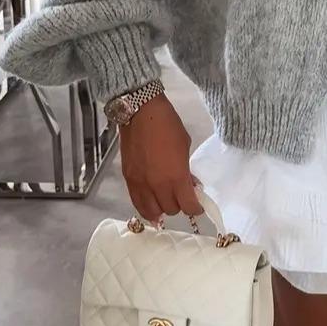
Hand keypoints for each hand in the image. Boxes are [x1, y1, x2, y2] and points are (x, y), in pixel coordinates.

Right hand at [119, 93, 203, 223]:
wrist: (141, 113)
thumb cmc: (168, 125)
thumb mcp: (185, 147)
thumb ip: (186, 170)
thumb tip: (189, 183)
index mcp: (176, 177)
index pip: (188, 206)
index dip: (195, 209)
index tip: (198, 206)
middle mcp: (157, 186)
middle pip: (171, 210)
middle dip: (180, 205)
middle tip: (183, 195)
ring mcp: (140, 184)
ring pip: (152, 212)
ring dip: (162, 209)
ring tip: (167, 203)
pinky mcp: (128, 180)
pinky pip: (136, 203)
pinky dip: (146, 207)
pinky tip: (152, 205)